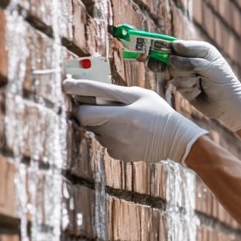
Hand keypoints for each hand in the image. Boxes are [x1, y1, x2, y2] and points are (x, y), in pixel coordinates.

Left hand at [64, 79, 206, 162]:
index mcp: (120, 115)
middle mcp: (115, 132)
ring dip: (101, 123)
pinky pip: (105, 141)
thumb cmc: (158, 112)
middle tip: (98, 103)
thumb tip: (91, 91)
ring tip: (124, 119)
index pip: (85, 109)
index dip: (73, 95)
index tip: (65, 85)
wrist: (175, 140)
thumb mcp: (139, 95)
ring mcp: (115, 146)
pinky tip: (128, 132)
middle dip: (88, 110)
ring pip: (95, 131)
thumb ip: (114, 93)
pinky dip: (111, 135)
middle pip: (85, 119)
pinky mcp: (118, 155)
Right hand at [167, 40, 240, 131]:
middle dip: (180, 68)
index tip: (165, 56)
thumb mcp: (210, 69)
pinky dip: (184, 88)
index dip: (169, 49)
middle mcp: (192, 58)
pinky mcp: (182, 84)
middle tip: (194, 75)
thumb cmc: (224, 84)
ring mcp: (186, 72)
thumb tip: (170, 58)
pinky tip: (195, 91)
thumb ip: (191, 62)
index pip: (179, 44)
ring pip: (172, 71)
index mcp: (201, 49)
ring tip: (198, 83)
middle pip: (171, 58)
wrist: (227, 107)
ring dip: (184, 80)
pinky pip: (175, 83)